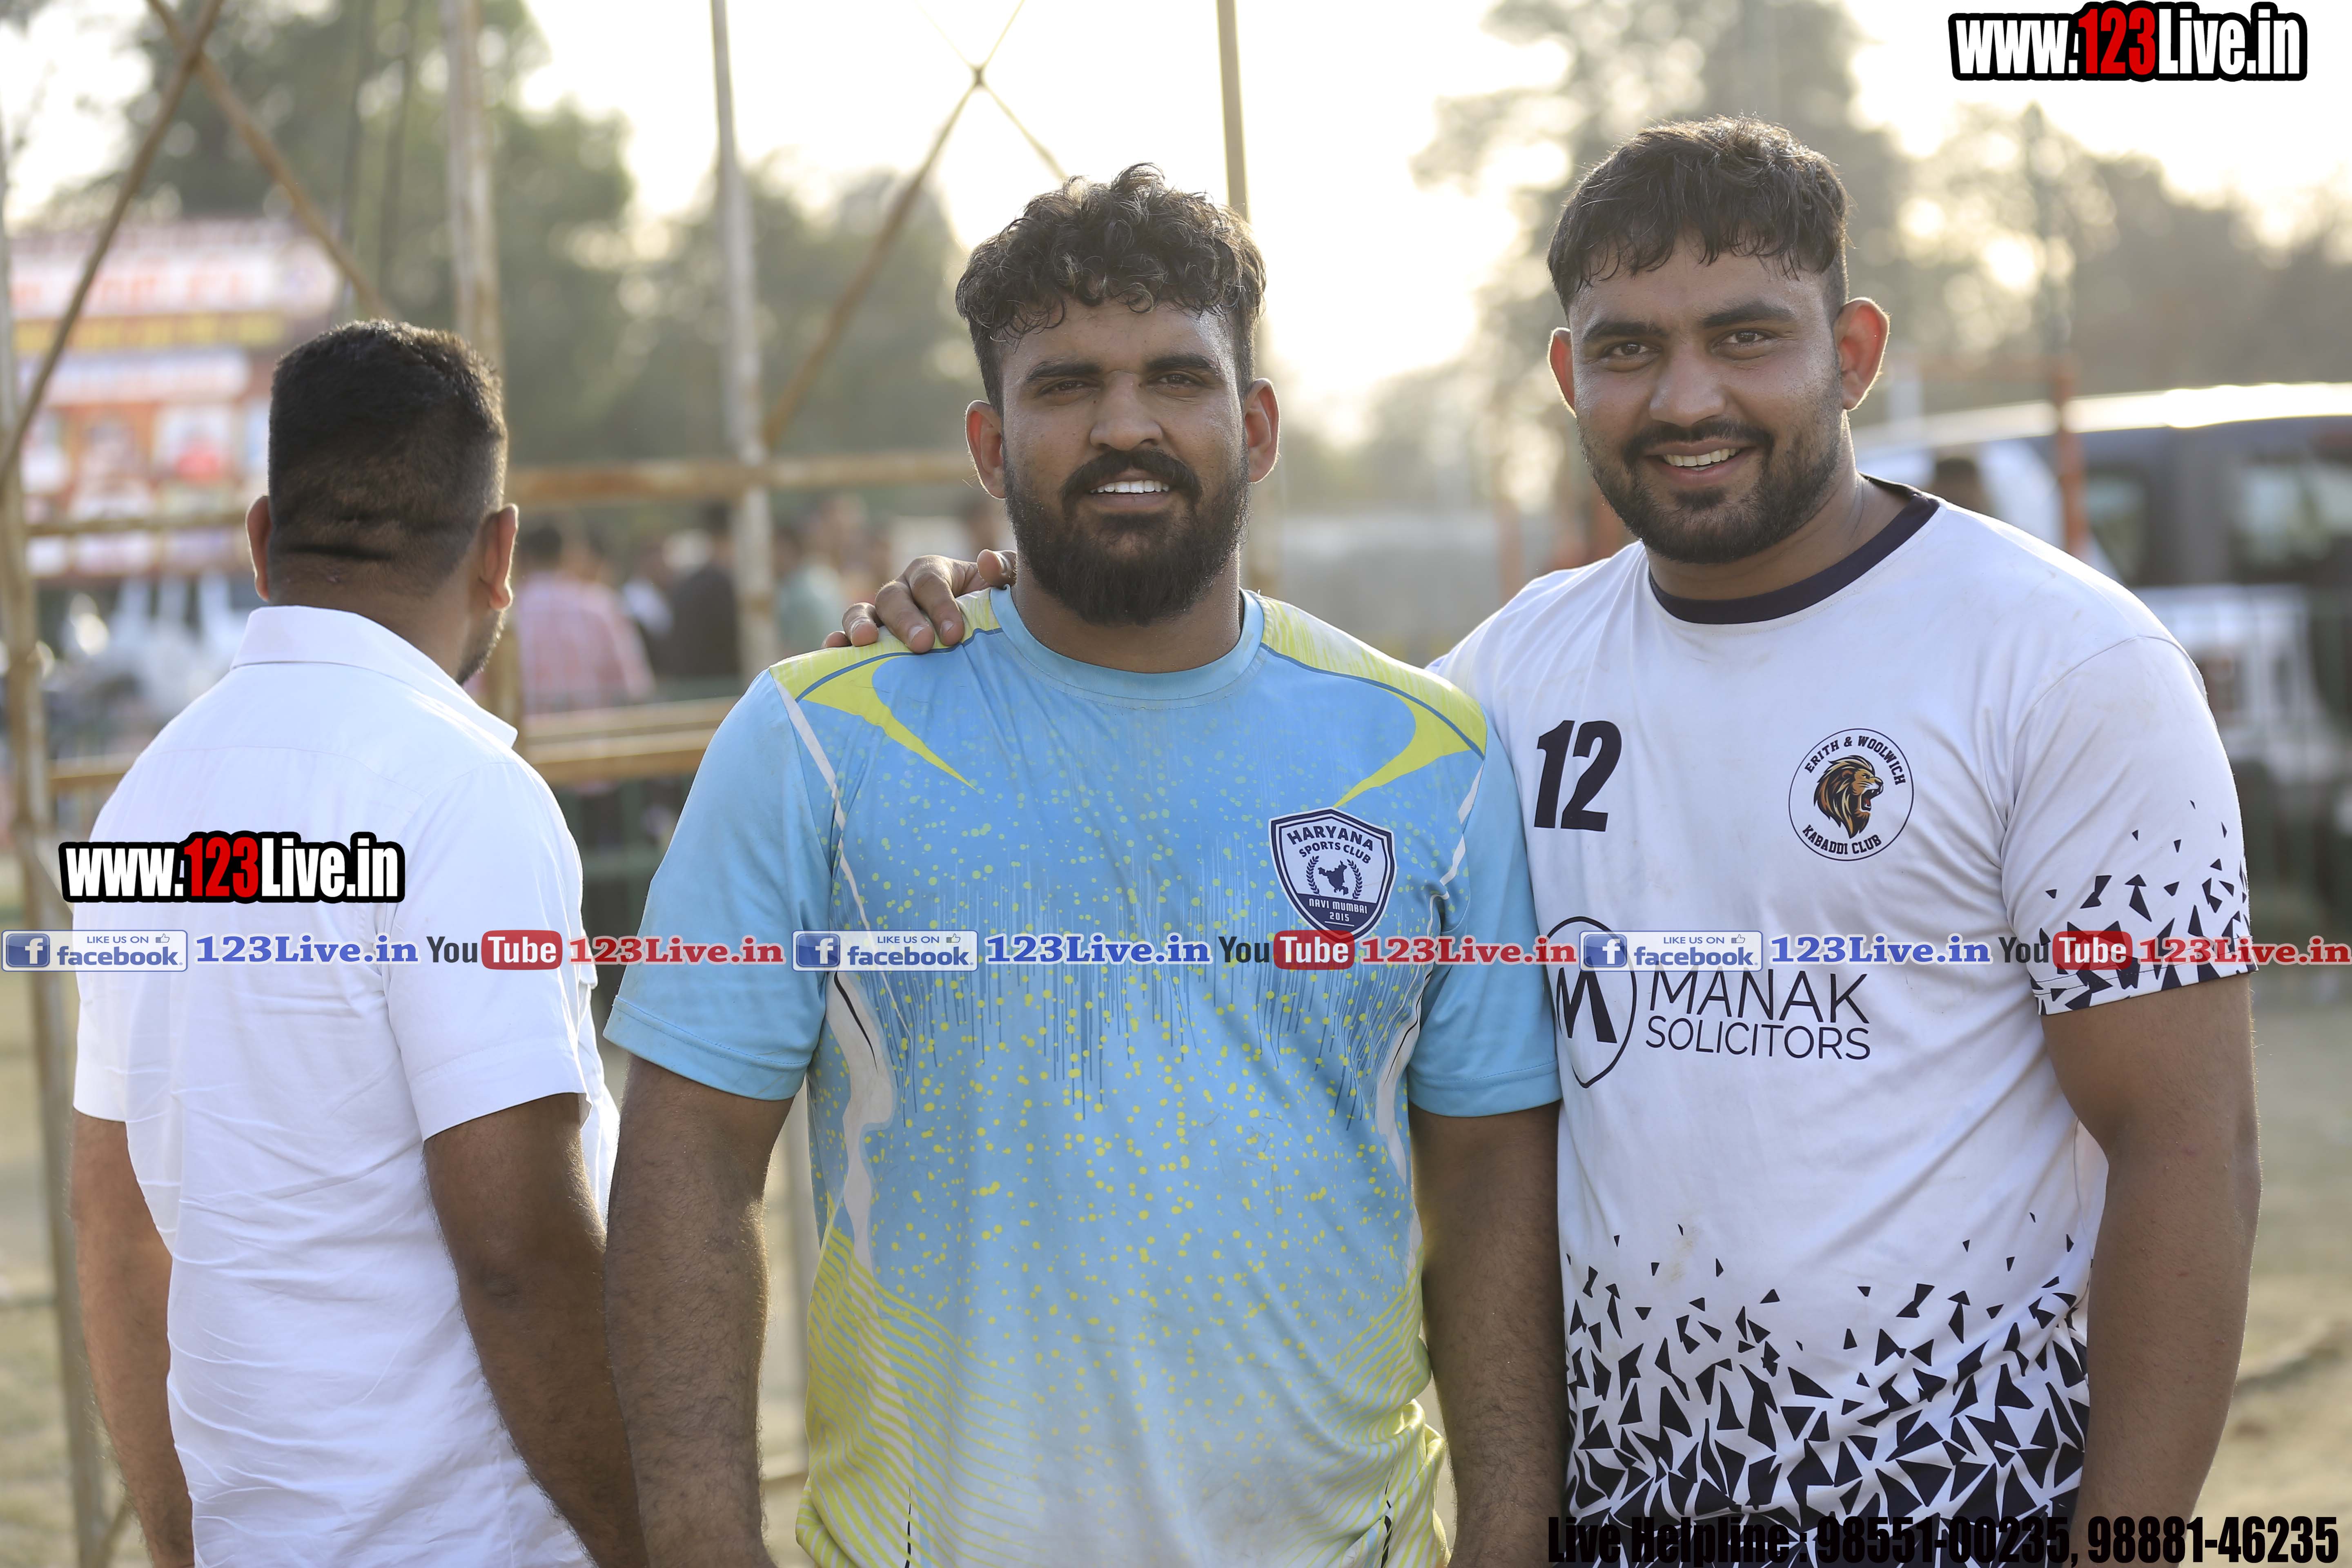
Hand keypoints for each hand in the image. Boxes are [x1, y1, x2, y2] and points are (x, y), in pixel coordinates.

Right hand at [827, 549, 1017, 651]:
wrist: (986, 640)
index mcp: (933, 572)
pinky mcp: (872, 642)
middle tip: (921, 645)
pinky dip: (838, 645)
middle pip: (893, 596)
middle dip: (905, 620)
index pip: (930, 581)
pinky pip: (849, 640)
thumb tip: (987, 561)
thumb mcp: (1009, 588)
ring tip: (865, 642)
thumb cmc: (996, 610)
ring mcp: (883, 617)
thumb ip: (1005, 570)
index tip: (955, 634)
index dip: (940, 605)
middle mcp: (903, 591)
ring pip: (863, 612)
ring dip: (860, 625)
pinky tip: (832, 654)